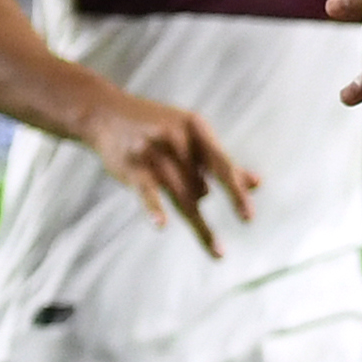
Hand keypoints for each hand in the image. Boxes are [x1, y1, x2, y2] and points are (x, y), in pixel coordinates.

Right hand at [74, 86, 257, 256]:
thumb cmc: (156, 126)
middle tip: (236, 233)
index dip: (236, 191)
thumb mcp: (191, 135)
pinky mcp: (130, 167)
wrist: (104, 112)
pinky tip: (161, 224)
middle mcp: (175, 138)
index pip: (221, 163)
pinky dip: (154, 207)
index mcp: (195, 127)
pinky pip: (146, 191)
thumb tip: (257, 183)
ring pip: (181, 193)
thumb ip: (220, 161)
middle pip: (200, 183)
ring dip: (199, 223)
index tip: (249, 218)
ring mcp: (152, 152)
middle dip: (209, 204)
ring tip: (218, 250)